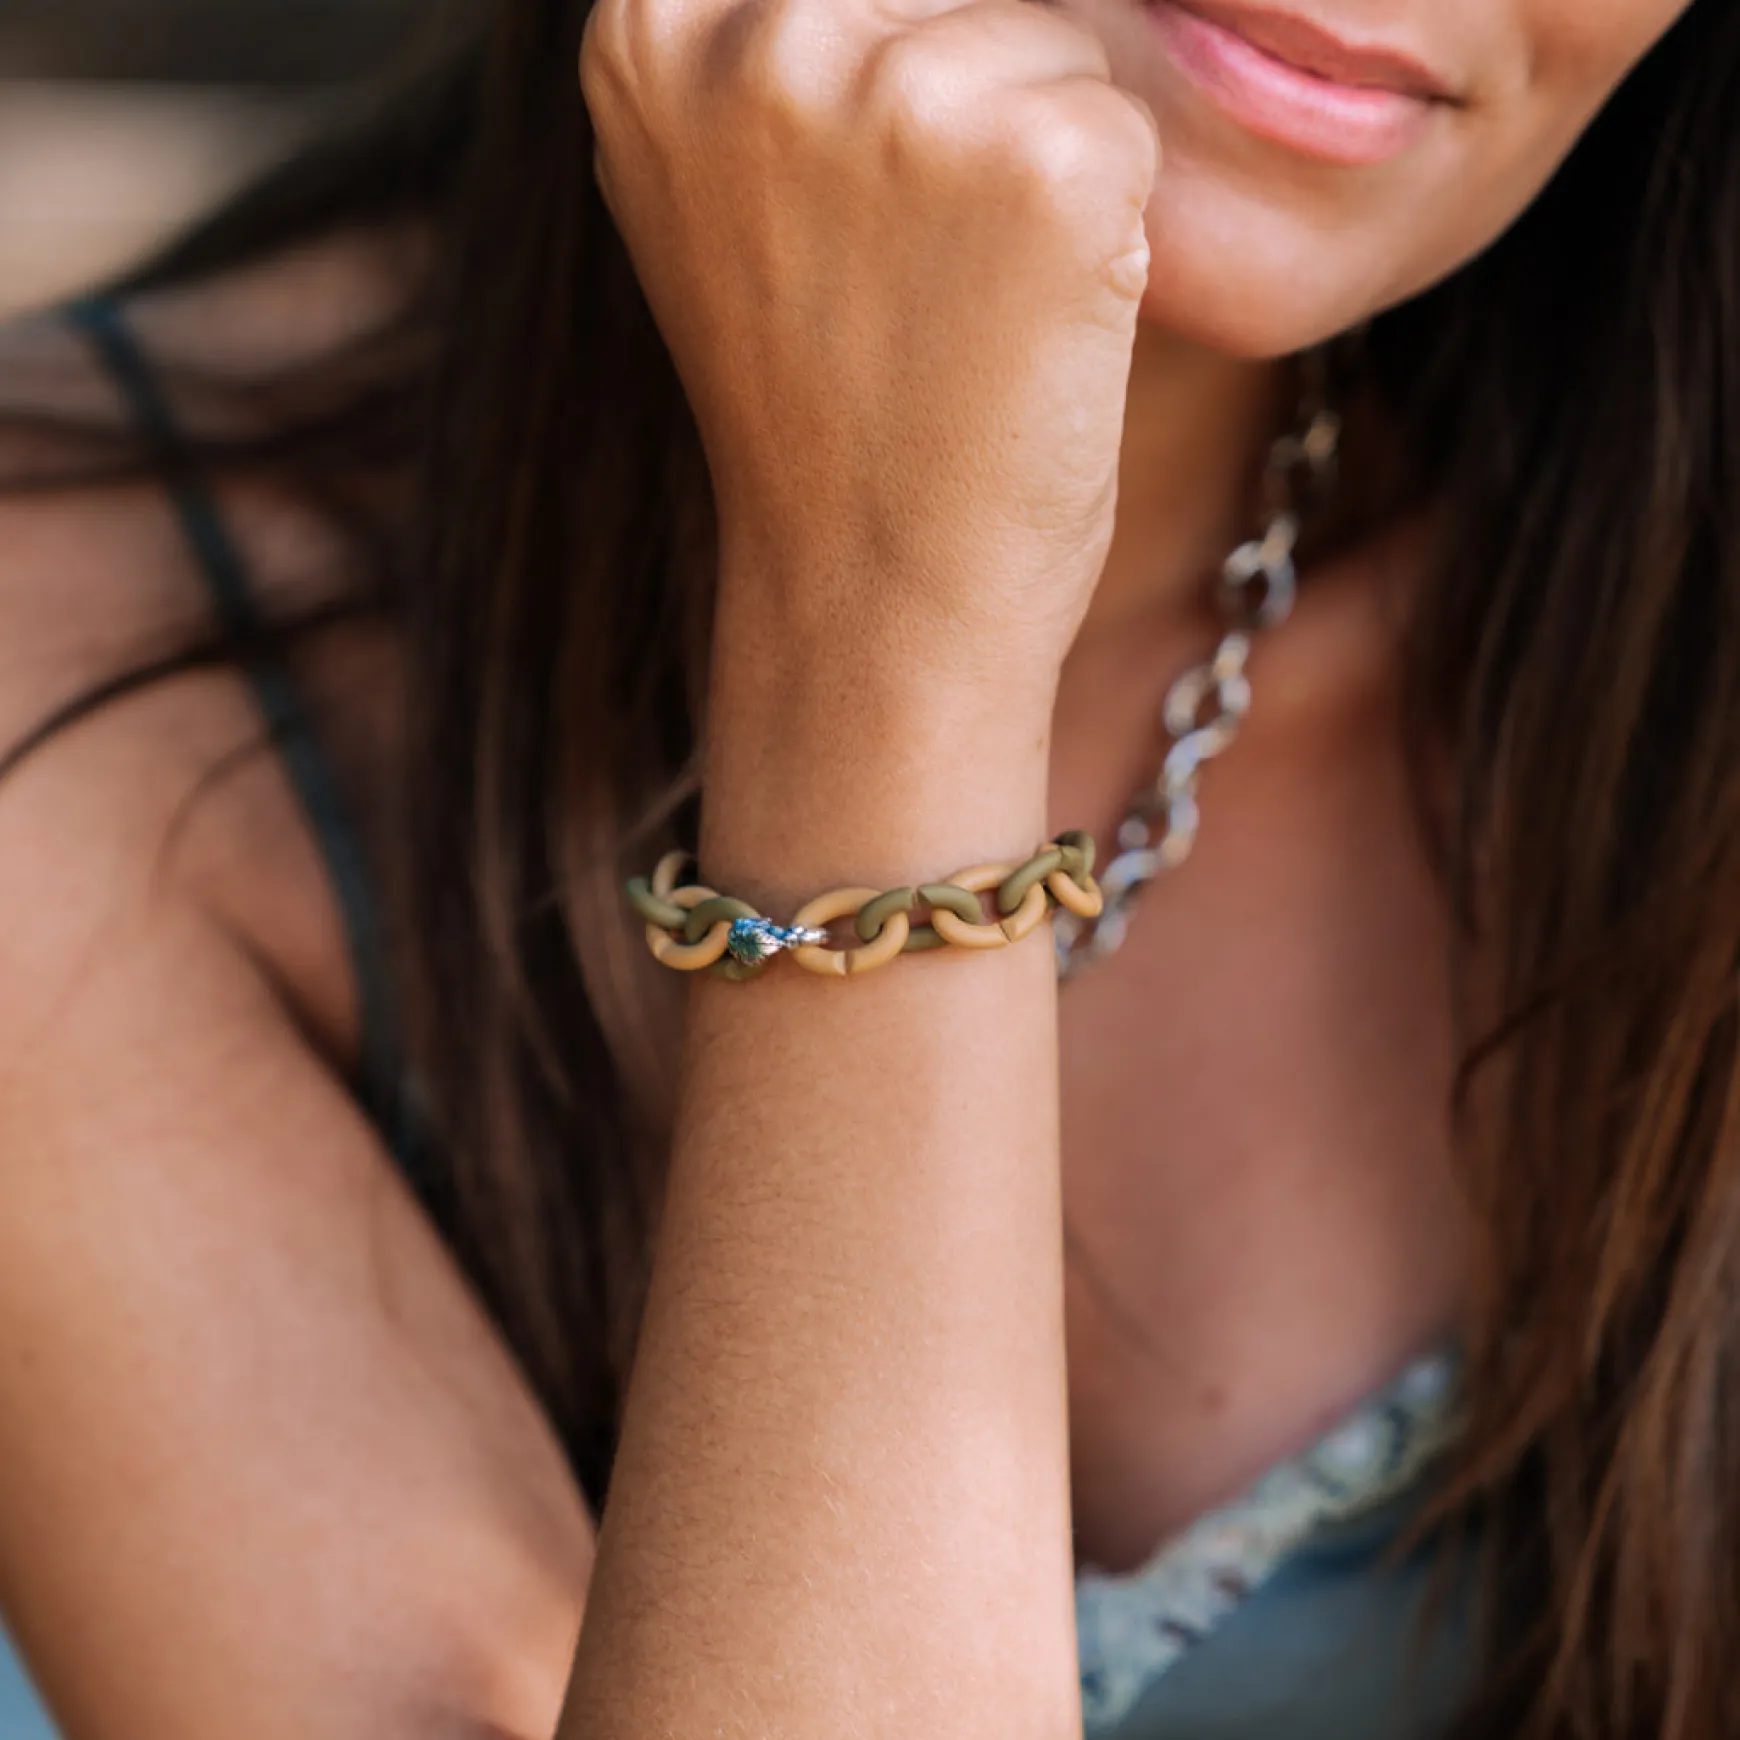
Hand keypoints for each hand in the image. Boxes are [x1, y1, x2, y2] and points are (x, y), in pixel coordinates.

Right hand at [580, 0, 1159, 696]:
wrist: (867, 601)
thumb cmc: (813, 415)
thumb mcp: (719, 195)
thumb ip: (765, 53)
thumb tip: (893, 1)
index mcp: (652, 28)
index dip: (884, 74)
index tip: (860, 206)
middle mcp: (765, 32)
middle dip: (962, 102)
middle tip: (912, 273)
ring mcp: (903, 93)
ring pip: (1049, 38)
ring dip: (1037, 164)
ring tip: (958, 305)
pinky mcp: (1045, 157)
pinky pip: (1125, 124)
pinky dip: (1107, 228)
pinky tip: (1025, 327)